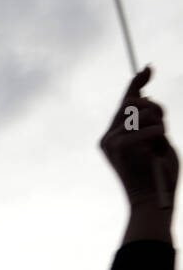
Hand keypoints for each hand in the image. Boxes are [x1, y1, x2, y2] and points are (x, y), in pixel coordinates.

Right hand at [101, 67, 177, 211]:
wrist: (151, 201)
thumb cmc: (156, 174)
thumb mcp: (152, 141)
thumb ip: (146, 121)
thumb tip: (145, 96)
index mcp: (112, 137)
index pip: (125, 102)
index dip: (138, 83)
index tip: (149, 68)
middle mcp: (108, 138)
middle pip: (134, 102)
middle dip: (156, 109)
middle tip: (163, 130)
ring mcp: (112, 142)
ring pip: (143, 112)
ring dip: (159, 124)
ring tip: (158, 146)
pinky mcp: (122, 147)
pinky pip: (152, 127)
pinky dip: (161, 137)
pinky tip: (156, 152)